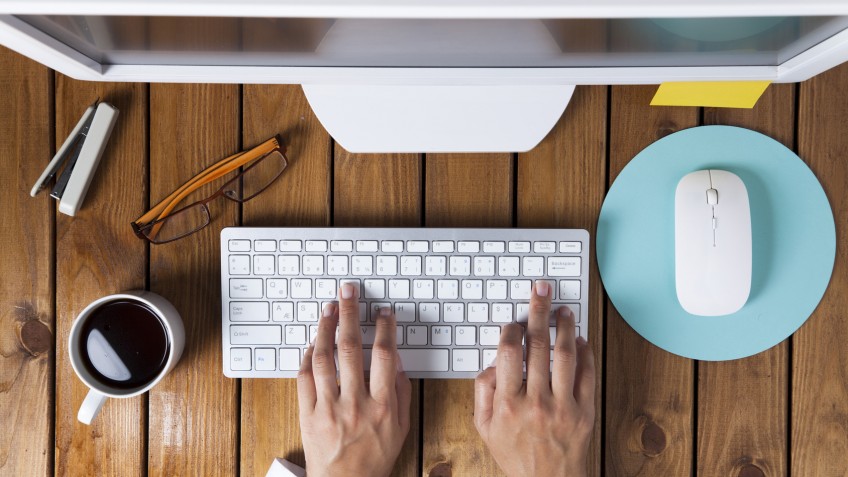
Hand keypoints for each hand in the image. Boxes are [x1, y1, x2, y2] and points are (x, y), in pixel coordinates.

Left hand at [297, 284, 411, 476]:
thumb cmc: (374, 458)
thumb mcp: (401, 429)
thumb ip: (401, 393)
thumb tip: (397, 362)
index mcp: (381, 405)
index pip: (383, 355)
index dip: (384, 328)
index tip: (383, 311)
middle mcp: (354, 403)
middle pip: (350, 348)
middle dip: (349, 313)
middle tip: (349, 290)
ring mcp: (327, 408)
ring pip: (323, 358)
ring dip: (325, 328)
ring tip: (328, 308)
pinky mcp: (307, 413)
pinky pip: (303, 378)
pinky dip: (307, 356)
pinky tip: (313, 342)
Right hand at [474, 280, 594, 476]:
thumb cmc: (515, 454)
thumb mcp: (484, 427)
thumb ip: (483, 391)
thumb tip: (493, 362)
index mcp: (508, 403)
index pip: (509, 352)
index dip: (511, 330)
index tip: (513, 322)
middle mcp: (536, 401)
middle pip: (539, 345)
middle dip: (538, 311)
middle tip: (541, 290)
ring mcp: (563, 406)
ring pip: (566, 354)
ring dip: (565, 326)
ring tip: (563, 310)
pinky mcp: (584, 411)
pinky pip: (587, 374)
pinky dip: (585, 352)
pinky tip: (579, 338)